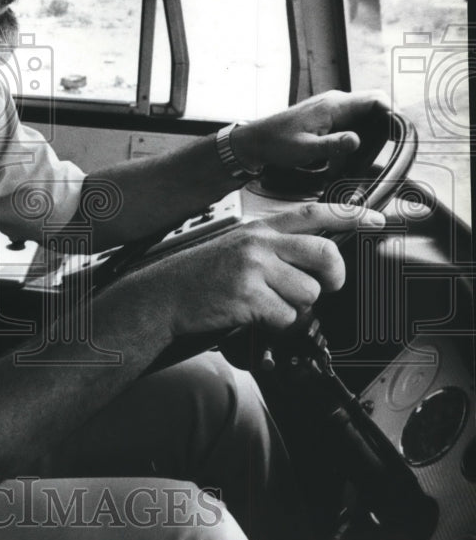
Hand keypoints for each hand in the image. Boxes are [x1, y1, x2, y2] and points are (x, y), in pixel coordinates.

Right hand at [139, 201, 384, 336]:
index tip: (376, 221)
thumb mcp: (235, 248)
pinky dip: (275, 325)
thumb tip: (314, 262)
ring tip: (265, 304)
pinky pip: (287, 317)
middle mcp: (258, 243)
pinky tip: (253, 316)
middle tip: (324, 287)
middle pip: (326, 254)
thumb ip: (272, 248)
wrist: (163, 294)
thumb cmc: (199, 276)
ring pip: (309, 293)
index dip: (349, 216)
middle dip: (333, 278)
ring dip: (294, 307)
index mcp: (258, 228)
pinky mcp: (248, 295)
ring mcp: (253, 268)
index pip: (312, 213)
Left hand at [231, 89, 389, 170]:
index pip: (376, 99)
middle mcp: (335, 101)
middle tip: (390, 147)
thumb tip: (357, 140)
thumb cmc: (276, 143)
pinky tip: (352, 152)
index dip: (393, 112)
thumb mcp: (305, 149)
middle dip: (385, 124)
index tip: (400, 133)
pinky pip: (352, 120)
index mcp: (334, 105)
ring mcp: (331, 107)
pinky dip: (358, 133)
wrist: (255, 141)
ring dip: (371, 130)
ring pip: (364, 114)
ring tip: (372, 153)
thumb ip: (332, 145)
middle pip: (374, 105)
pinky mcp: (327, 116)